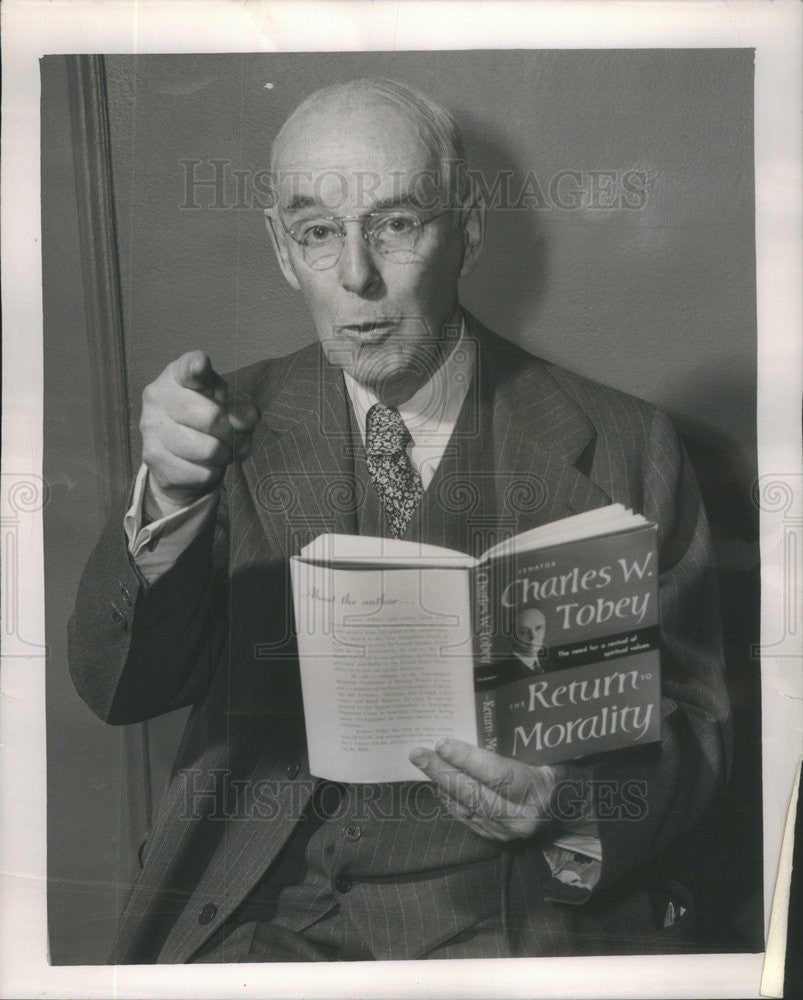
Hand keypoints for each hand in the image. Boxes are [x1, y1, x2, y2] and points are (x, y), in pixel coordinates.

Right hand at [140, 350, 259, 515]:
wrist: (178, 455)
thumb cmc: (206, 417)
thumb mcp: (227, 404)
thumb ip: (241, 407)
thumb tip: (247, 419)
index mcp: (178, 375)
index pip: (188, 369)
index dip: (197, 367)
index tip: (202, 365)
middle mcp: (158, 396)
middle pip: (212, 418)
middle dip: (232, 432)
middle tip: (233, 435)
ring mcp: (151, 428)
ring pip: (209, 450)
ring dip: (225, 455)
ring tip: (223, 450)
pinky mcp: (153, 458)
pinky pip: (201, 473)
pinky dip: (213, 473)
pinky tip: (206, 464)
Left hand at [409, 739, 564, 841]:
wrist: (577, 811)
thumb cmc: (564, 772)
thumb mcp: (550, 753)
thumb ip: (522, 742)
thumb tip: (486, 715)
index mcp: (538, 790)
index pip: (496, 775)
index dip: (467, 759)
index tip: (442, 743)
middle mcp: (521, 817)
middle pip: (473, 793)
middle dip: (442, 771)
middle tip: (418, 753)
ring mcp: (508, 832)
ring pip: (465, 807)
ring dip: (441, 784)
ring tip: (423, 762)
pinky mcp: (497, 838)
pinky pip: (466, 817)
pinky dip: (451, 799)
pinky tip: (440, 782)